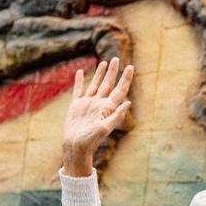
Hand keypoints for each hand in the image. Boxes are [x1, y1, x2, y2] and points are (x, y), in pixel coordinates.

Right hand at [61, 59, 132, 175]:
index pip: (119, 90)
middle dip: (113, 72)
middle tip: (117, 58)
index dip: (125, 79)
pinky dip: (80, 81)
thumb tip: (129, 103)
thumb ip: (116, 116)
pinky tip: (81, 72)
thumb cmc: (90, 140)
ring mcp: (87, 103)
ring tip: (104, 63)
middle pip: (108, 84)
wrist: (75, 147)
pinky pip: (79, 90)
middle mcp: (99, 104)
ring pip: (95, 84)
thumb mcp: (105, 128)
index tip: (131, 67)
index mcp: (107, 108)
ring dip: (100, 74)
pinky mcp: (76, 105)